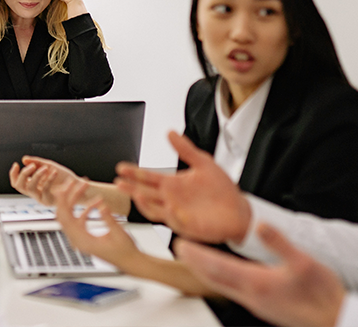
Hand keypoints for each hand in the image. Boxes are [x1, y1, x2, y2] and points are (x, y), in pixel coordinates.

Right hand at [9, 156, 82, 205]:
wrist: (78, 186)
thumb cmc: (65, 177)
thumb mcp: (50, 166)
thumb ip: (37, 162)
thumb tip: (24, 159)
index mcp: (33, 185)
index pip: (16, 182)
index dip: (13, 174)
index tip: (16, 164)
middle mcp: (35, 192)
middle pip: (19, 186)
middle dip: (23, 174)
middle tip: (32, 166)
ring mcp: (41, 197)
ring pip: (30, 188)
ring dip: (36, 175)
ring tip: (45, 168)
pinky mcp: (49, 200)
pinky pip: (44, 189)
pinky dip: (48, 179)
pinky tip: (54, 172)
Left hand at [55, 181, 140, 269]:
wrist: (130, 261)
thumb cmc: (125, 252)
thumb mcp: (119, 233)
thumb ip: (109, 220)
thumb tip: (102, 206)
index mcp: (83, 242)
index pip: (66, 219)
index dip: (62, 203)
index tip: (61, 189)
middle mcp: (78, 241)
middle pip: (64, 215)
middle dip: (67, 197)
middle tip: (72, 183)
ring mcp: (81, 239)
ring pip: (71, 216)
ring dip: (76, 201)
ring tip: (85, 187)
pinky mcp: (85, 236)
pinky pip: (79, 219)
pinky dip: (85, 209)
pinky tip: (96, 202)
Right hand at [115, 131, 250, 243]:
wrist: (239, 210)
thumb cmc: (221, 190)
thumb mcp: (203, 163)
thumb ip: (185, 149)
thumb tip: (170, 133)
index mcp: (173, 184)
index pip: (148, 177)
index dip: (134, 172)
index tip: (121, 167)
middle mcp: (171, 199)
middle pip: (145, 193)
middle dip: (131, 188)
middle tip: (118, 182)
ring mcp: (177, 213)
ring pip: (154, 210)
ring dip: (144, 203)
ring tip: (137, 194)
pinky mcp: (187, 226)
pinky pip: (174, 221)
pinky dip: (169, 215)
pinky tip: (168, 207)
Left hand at [175, 224, 345, 326]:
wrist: (335, 320)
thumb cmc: (322, 295)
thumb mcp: (304, 262)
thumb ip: (279, 243)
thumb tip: (260, 225)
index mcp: (257, 283)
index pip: (216, 267)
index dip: (196, 255)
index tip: (180, 244)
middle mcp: (251, 296)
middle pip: (213, 279)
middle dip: (194, 264)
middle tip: (179, 249)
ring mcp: (256, 304)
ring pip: (221, 287)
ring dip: (206, 272)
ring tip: (195, 260)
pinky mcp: (263, 307)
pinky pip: (233, 291)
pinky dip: (220, 279)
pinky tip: (224, 275)